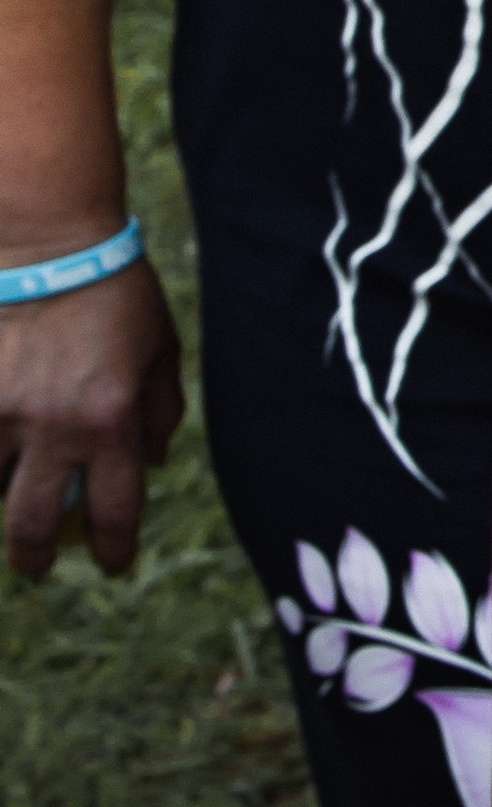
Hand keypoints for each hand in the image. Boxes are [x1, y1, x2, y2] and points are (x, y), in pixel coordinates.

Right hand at [0, 258, 184, 579]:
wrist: (47, 239)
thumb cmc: (115, 289)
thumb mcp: (161, 348)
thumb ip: (161, 410)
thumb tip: (154, 462)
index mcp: (111, 421)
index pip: (114, 512)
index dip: (115, 551)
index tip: (114, 566)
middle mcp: (54, 427)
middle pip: (35, 524)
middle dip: (38, 557)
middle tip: (39, 563)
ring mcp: (2, 412)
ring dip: (2, 502)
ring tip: (11, 496)